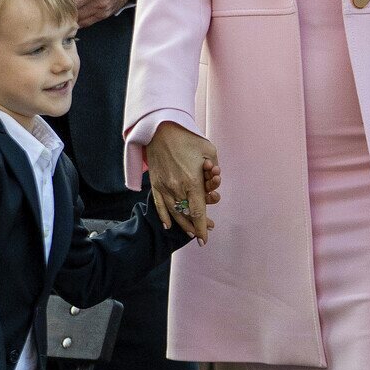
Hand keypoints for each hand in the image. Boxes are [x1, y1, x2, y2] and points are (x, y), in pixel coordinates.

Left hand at [52, 0, 138, 26]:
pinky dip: (73, 19)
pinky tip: (67, 13)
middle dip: (53, 3)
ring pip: (73, 17)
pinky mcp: (103, 14)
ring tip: (54, 7)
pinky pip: (83, 23)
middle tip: (43, 0)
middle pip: (66, 5)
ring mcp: (100, 5)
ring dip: (62, 13)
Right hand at [146, 120, 219, 244]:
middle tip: (204, 232)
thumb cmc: (188, 138)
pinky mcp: (155, 183)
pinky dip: (164, 216)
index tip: (205, 240)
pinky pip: (159, 205)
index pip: (198, 212)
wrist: (161, 129)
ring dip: (183, 224)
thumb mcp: (210, 151)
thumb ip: (213, 169)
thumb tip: (213, 181)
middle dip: (196, 226)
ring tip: (190, 231)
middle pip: (186, 215)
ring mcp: (164, 187)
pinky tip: (169, 225)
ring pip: (174, 213)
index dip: (202, 227)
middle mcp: (177, 187)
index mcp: (192, 181)